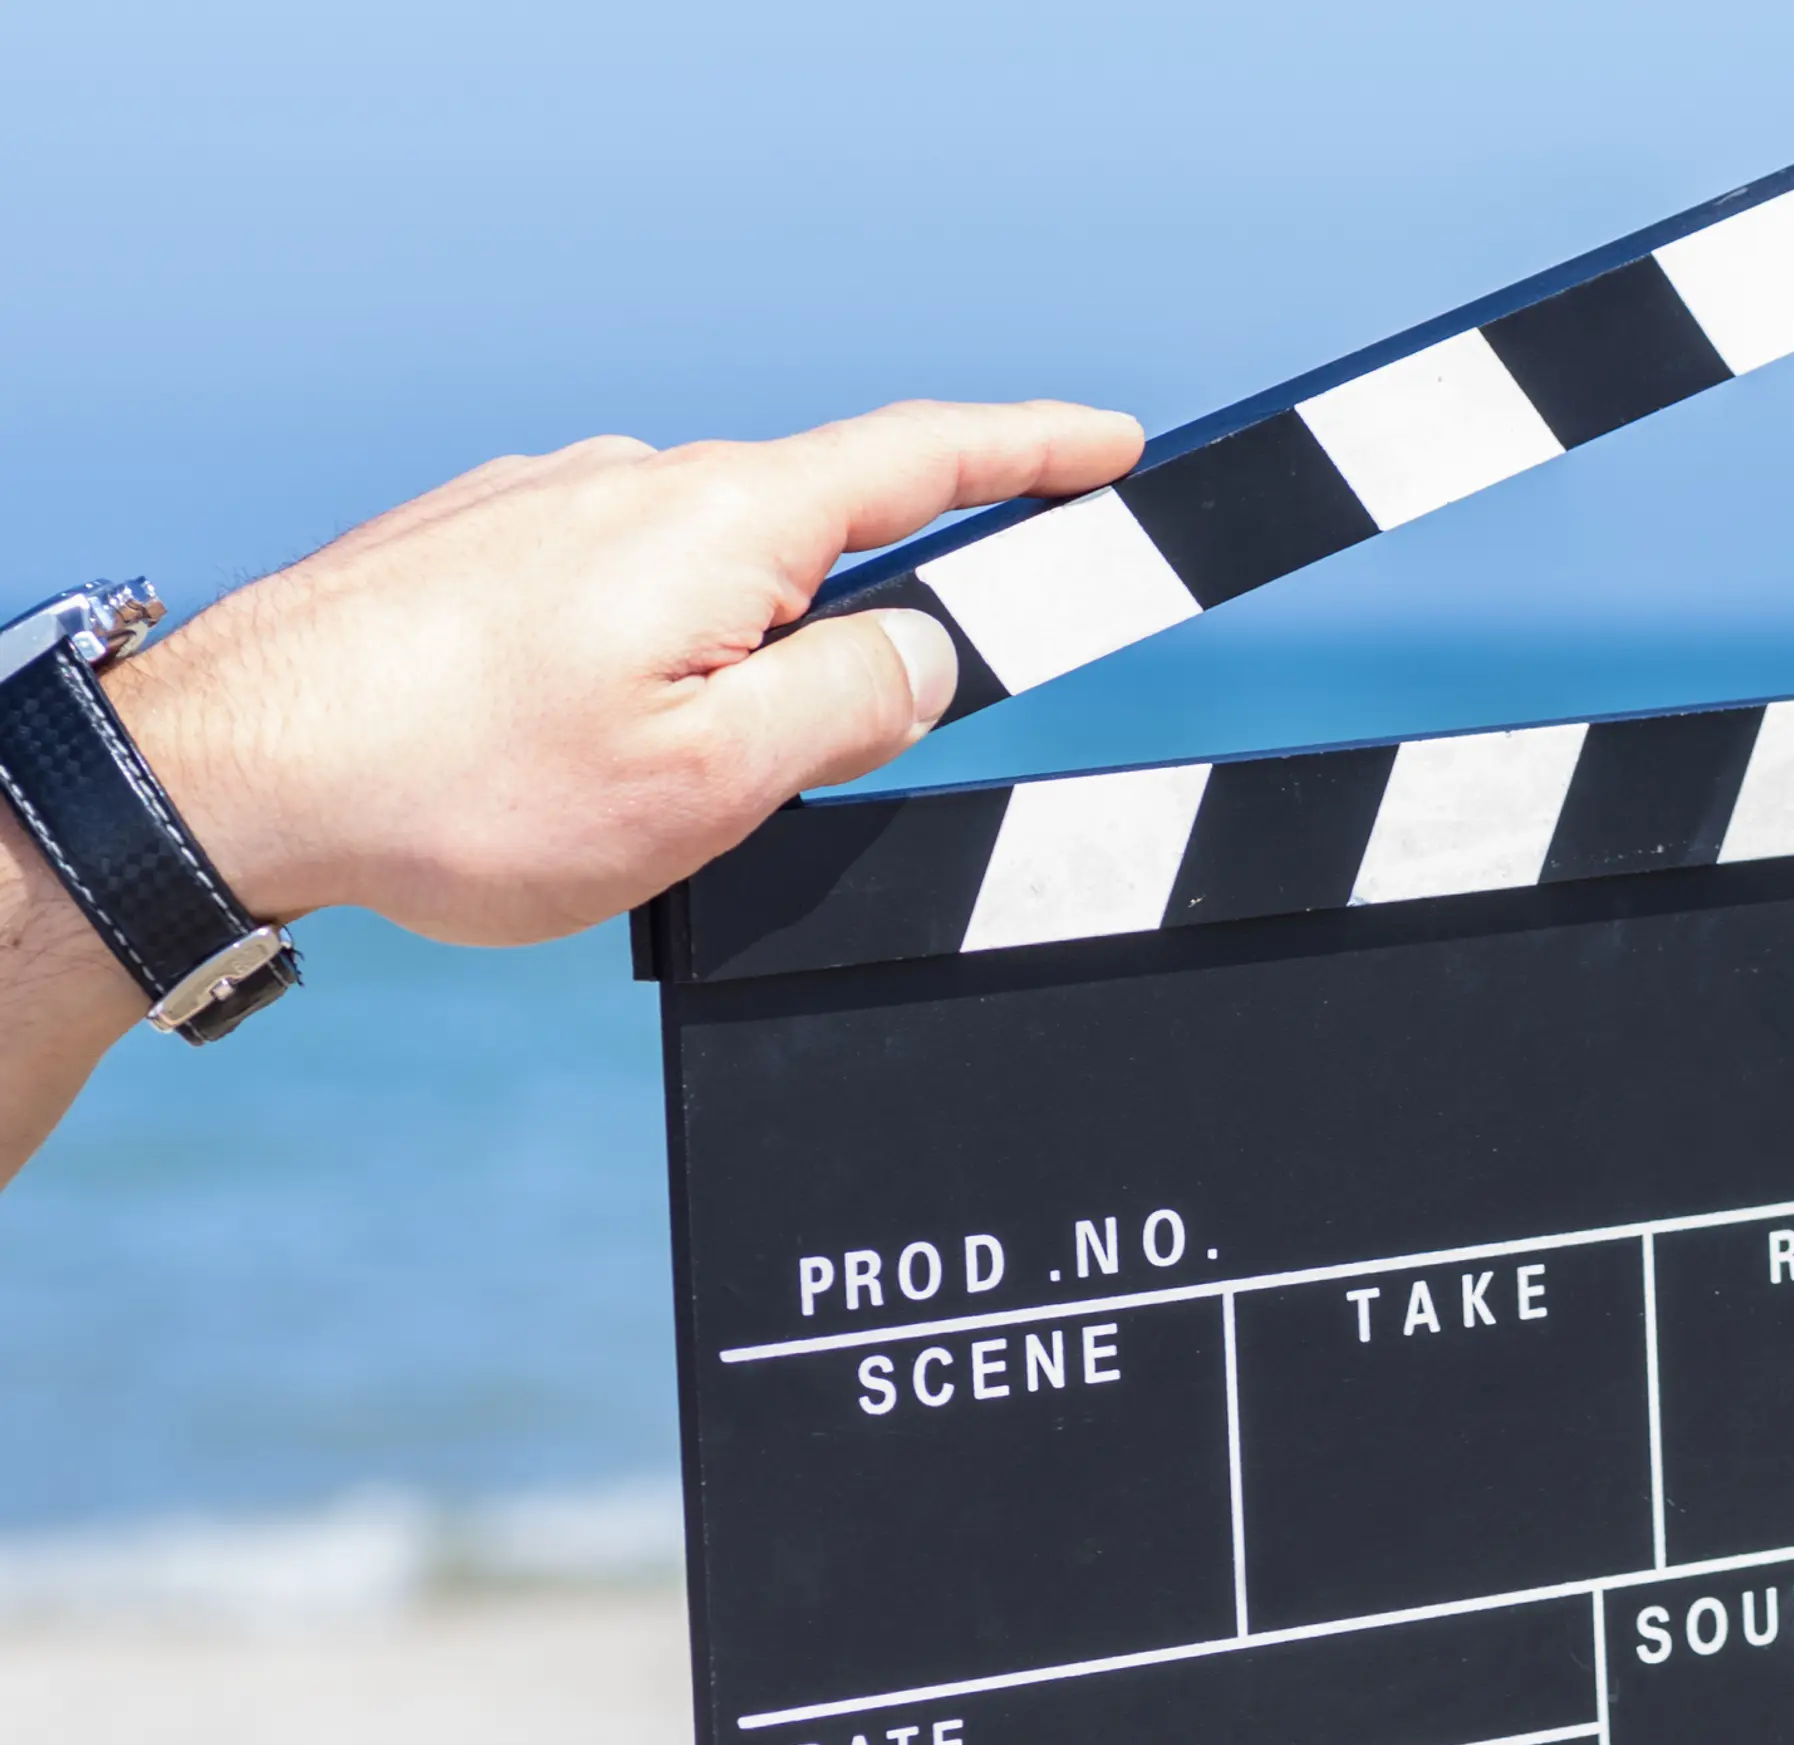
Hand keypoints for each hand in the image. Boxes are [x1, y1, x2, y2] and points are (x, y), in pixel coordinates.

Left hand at [100, 397, 1141, 943]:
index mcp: (724, 527)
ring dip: (726, 673)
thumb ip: (849, 706)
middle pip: (818, 536)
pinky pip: (616, 592)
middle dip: (857, 636)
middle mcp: (641, 483)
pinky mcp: (478, 548)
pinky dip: (639, 666)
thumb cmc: (458, 792)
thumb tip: (926, 654)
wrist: (228, 775)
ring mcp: (549, 506)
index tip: (1116, 449)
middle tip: (818, 765)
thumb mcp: (708, 787)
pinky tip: (567, 760)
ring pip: (709, 579)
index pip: (926, 460)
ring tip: (642, 798)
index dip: (1038, 453)